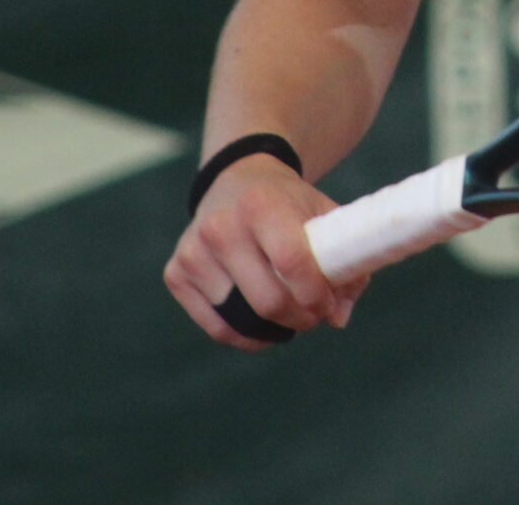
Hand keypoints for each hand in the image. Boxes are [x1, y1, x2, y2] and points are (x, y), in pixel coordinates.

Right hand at [164, 154, 368, 349]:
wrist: (237, 181)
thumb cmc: (288, 204)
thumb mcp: (322, 215)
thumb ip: (343, 261)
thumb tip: (338, 318)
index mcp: (261, 204)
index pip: (292, 263)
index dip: (317, 295)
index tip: (329, 305)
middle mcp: (220, 226)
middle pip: (268, 300)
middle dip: (301, 318)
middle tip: (314, 315)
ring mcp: (193, 251)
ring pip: (241, 320)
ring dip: (274, 329)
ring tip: (290, 316)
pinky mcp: (175, 273)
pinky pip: (216, 328)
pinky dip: (246, 336)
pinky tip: (263, 324)